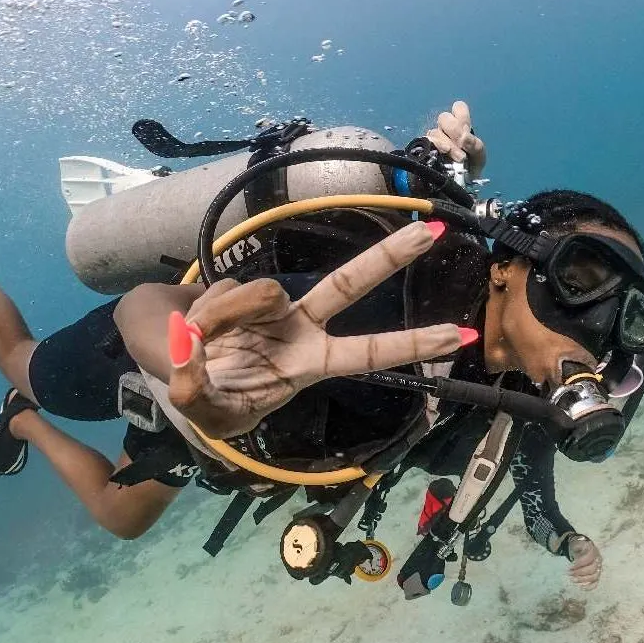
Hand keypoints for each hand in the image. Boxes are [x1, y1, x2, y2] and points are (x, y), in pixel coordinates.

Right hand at [166, 221, 470, 438]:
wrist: (184, 375)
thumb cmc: (214, 404)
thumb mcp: (204, 411)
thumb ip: (193, 385)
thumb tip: (191, 339)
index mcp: (309, 365)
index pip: (367, 354)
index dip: (411, 344)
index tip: (459, 334)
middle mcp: (300, 328)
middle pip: (349, 286)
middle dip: (389, 258)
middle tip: (432, 230)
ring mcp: (272, 307)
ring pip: (261, 291)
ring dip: (226, 315)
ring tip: (201, 344)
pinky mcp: (241, 291)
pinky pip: (225, 288)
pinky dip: (207, 310)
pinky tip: (196, 330)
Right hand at [426, 100, 486, 178]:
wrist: (460, 185)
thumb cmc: (471, 168)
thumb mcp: (479, 155)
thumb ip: (475, 144)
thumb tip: (463, 137)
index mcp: (461, 126)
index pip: (458, 107)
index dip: (461, 116)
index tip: (465, 131)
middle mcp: (446, 130)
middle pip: (444, 117)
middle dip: (454, 130)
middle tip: (462, 146)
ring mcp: (435, 139)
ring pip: (435, 131)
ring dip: (448, 144)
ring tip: (458, 158)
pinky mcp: (425, 149)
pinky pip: (426, 142)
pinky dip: (436, 146)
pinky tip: (443, 154)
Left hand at [568, 535, 602, 589]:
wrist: (581, 548)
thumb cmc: (577, 547)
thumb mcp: (575, 544)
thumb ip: (575, 548)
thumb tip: (573, 557)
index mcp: (593, 551)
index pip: (588, 558)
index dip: (579, 563)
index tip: (570, 566)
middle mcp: (598, 560)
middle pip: (592, 569)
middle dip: (579, 572)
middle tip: (569, 573)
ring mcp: (598, 568)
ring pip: (594, 577)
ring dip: (583, 579)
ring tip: (572, 580)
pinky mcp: (596, 575)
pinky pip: (596, 582)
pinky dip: (590, 586)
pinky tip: (581, 587)